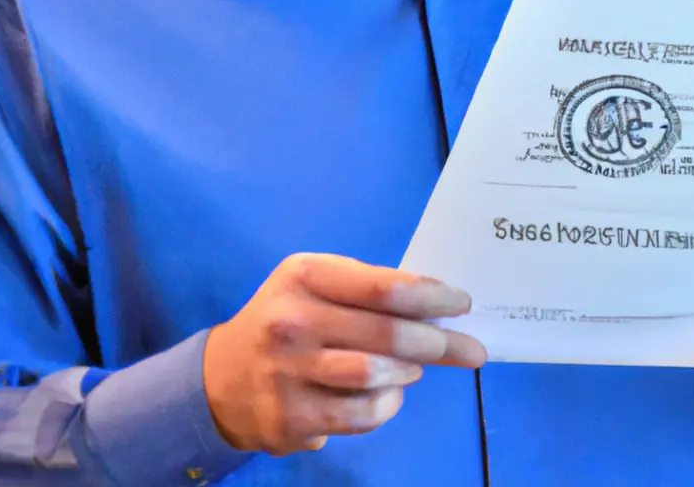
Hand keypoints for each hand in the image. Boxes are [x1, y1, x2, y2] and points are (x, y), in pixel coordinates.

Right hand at [203, 254, 485, 455]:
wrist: (223, 377)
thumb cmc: (289, 316)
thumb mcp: (317, 282)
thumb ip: (367, 287)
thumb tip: (438, 304)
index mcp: (306, 275)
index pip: (382, 287)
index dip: (430, 296)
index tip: (461, 303)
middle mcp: (293, 320)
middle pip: (386, 333)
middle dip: (438, 341)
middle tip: (470, 348)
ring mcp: (289, 372)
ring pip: (375, 375)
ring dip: (409, 371)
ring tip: (418, 367)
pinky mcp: (290, 417)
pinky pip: (360, 413)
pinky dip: (387, 404)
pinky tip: (390, 392)